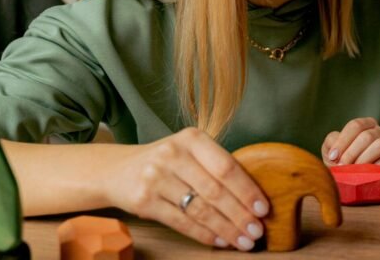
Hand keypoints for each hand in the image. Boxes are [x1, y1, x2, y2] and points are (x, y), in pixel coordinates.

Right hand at [102, 127, 269, 250]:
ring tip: (243, 240)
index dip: (247, 190)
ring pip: (200, 209)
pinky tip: (219, 240)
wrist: (116, 170)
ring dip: (226, 228)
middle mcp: (173, 155)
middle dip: (240, 215)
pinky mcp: (144, 201)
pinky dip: (204, 234)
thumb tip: (253, 196)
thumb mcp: (189, 151)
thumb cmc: (165, 162)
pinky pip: (182, 222)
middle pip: (216, 190)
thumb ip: (216, 166)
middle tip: (257, 231)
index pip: (226, 166)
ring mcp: (156, 178)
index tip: (263, 208)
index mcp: (191, 138)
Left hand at [322, 117, 379, 171]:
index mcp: (367, 125)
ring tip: (354, 171)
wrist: (363, 183)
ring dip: (364, 159)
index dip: (343, 141)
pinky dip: (378, 166)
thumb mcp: (334, 152)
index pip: (356, 125)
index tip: (333, 157)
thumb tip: (334, 145)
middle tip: (342, 167)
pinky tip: (368, 175)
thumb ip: (331, 143)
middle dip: (351, 153)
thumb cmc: (347, 165)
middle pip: (367, 135)